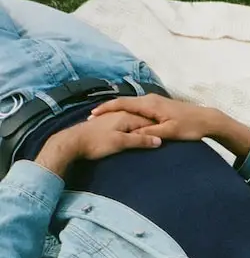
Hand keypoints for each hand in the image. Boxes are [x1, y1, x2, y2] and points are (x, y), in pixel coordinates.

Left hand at [36, 111, 161, 175]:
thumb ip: (140, 140)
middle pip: (140, 120)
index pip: (148, 121)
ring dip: (140, 129)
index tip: (168, 135)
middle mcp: (120, 114)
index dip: (158, 128)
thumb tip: (158, 141)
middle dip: (150, 127)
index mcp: (126, 116)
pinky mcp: (106, 124)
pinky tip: (130, 136)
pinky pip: (123, 125)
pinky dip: (129, 130)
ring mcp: (113, 118)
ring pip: (131, 122)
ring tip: (148, 137)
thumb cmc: (97, 143)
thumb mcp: (121, 143)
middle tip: (161, 137)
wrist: (73, 142)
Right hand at [89, 93, 217, 143]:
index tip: (92, 115)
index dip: (106, 109)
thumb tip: (133, 135)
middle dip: (107, 109)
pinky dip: (127, 112)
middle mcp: (150, 99)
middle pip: (123, 102)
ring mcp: (154, 102)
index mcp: (150, 104)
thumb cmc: (189, 127)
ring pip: (130, 105)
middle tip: (92, 116)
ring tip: (102, 117)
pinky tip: (122, 119)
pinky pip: (138, 108)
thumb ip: (150, 133)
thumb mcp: (169, 132)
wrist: (206, 119)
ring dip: (117, 110)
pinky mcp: (158, 106)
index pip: (122, 104)